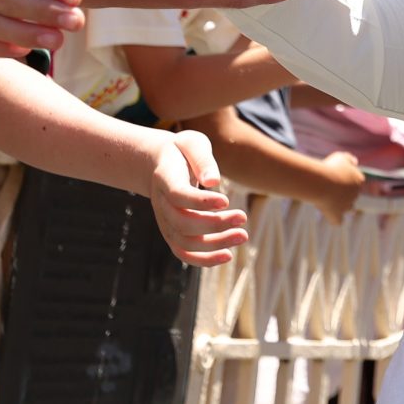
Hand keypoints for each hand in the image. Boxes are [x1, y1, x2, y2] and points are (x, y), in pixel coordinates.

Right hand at [144, 130, 249, 266]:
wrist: (160, 164)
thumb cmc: (183, 151)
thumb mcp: (193, 144)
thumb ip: (203, 160)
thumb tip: (213, 182)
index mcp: (164, 179)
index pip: (178, 195)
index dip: (201, 201)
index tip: (226, 200)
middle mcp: (161, 204)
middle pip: (183, 223)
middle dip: (215, 224)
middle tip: (243, 216)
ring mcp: (165, 222)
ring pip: (186, 242)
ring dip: (215, 244)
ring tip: (243, 235)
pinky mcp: (172, 233)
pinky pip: (184, 253)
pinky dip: (204, 259)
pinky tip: (227, 255)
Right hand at [309, 150, 365, 219]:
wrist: (322, 182)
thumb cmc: (330, 168)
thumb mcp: (340, 157)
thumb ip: (349, 158)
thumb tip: (355, 162)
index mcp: (359, 181)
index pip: (356, 182)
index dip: (346, 180)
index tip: (335, 176)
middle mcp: (355, 194)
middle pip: (352, 195)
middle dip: (343, 192)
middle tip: (328, 186)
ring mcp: (346, 206)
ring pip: (348, 208)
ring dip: (342, 206)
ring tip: (330, 200)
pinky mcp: (336, 215)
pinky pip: (338, 221)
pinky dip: (334, 219)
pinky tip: (329, 214)